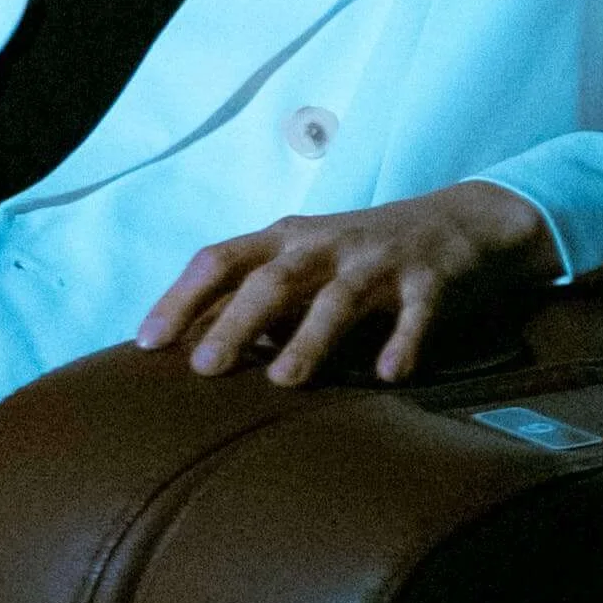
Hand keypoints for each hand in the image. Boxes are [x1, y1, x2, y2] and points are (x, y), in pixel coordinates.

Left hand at [135, 181, 555, 388]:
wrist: (455, 222)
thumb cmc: (358, 256)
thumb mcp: (303, 265)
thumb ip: (254, 301)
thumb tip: (190, 352)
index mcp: (284, 240)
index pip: (219, 260)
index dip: (180, 298)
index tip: (146, 343)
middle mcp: (323, 245)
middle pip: (271, 281)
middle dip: (235, 323)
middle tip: (203, 369)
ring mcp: (377, 260)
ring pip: (337, 298)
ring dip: (310, 337)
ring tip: (284, 380)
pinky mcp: (428, 278)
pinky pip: (415, 310)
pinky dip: (404, 339)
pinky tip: (392, 374)